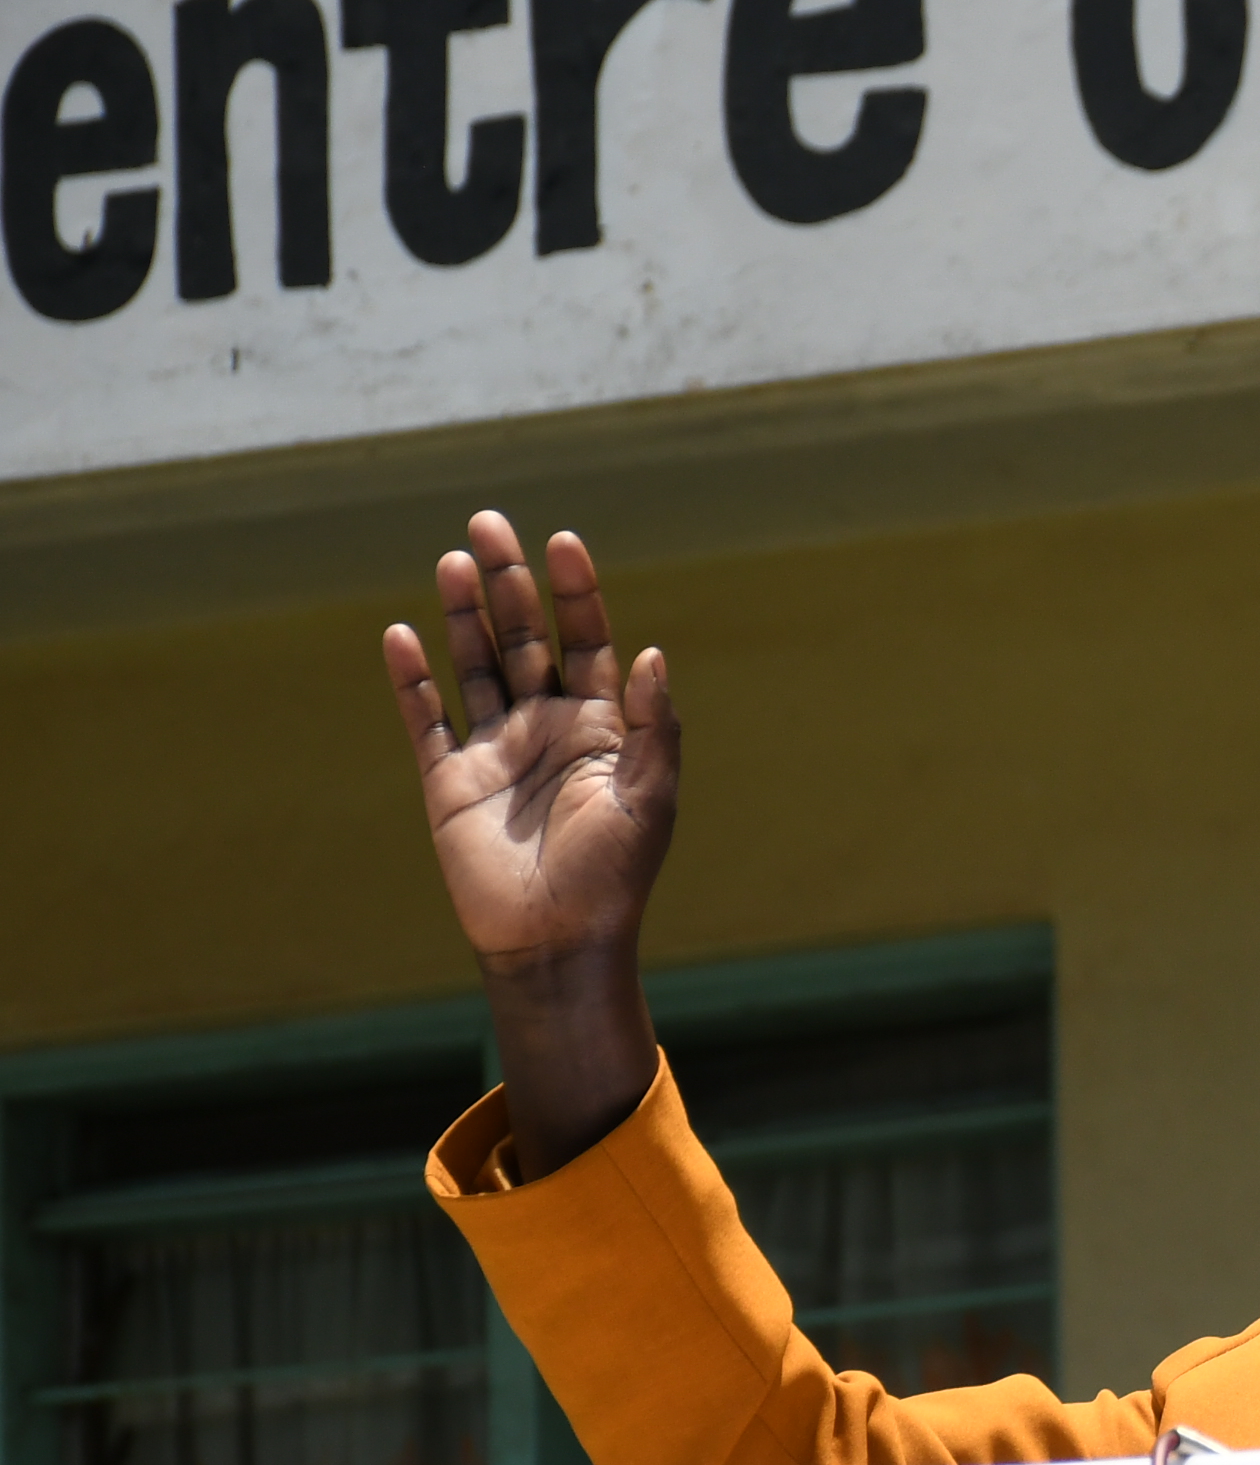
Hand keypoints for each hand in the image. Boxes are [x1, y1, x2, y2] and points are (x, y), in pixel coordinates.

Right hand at [383, 514, 671, 1176]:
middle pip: (524, 637)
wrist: (557, 941)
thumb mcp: (650, 799)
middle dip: (510, 583)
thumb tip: (652, 654)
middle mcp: (546, 726)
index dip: (575, 592)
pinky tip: (400, 633)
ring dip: (464, 614)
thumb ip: (654, 727)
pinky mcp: (448, 779)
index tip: (562, 541)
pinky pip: (426, 717)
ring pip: (475, 664)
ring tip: (455, 560)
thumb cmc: (615, 876)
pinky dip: (412, 678)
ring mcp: (495, 749)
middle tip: (490, 523)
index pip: (587, 640)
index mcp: (602, 726)